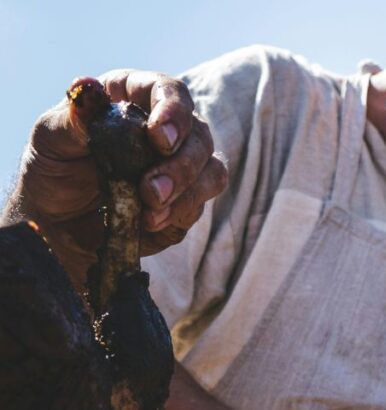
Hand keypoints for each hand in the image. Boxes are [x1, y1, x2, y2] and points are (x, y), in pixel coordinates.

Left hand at [11, 70, 226, 265]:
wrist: (56, 224)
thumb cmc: (53, 172)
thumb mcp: (50, 140)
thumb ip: (72, 118)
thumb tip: (86, 88)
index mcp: (136, 101)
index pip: (170, 92)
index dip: (173, 111)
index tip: (159, 138)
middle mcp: (167, 132)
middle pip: (200, 137)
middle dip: (181, 166)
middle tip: (150, 190)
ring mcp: (181, 170)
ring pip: (212, 172)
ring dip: (187, 193)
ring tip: (150, 211)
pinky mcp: (185, 205)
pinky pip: (198, 207)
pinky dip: (177, 216)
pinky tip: (148, 224)